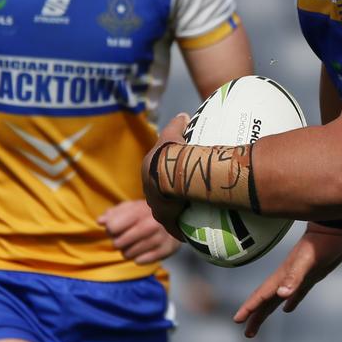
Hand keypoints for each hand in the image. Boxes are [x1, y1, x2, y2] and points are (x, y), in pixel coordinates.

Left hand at [97, 199, 180, 263]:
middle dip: (117, 242)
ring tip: (132, 245)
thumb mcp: (131, 207)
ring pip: (128, 254)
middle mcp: (151, 224)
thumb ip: (114, 213)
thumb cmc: (148, 212)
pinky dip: (138, 258)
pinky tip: (142, 251)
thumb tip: (100, 222)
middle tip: (123, 239)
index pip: (112, 227)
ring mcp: (160, 237)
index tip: (115, 228)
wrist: (177, 217)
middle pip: (118, 243)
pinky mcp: (167, 249)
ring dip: (126, 252)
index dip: (110, 229)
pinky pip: (141, 261)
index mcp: (140, 210)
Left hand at [141, 113, 189, 240]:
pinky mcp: (166, 220)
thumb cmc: (168, 155)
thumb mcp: (171, 134)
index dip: (166, 176)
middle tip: (187, 195)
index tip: (178, 177)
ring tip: (192, 210)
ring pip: (167, 210)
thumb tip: (183, 115)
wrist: (169, 176)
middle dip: (170, 196)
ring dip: (176, 211)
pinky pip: (175, 224)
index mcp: (148, 172)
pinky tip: (190, 226)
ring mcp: (157, 207)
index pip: (156, 175)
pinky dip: (181, 225)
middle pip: (160, 195)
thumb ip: (176, 124)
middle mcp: (149, 192)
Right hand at [233, 223, 341, 336]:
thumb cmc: (321, 245)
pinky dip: (290, 302)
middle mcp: (286, 278)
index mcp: (282, 276)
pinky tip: (288, 309)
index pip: (262, 295)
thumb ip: (294, 277)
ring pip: (278, 298)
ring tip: (259, 324)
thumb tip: (282, 295)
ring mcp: (297, 277)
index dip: (250, 308)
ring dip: (267, 311)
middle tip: (248, 335)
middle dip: (256, 317)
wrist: (333, 229)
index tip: (237, 320)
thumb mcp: (308, 262)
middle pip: (266, 301)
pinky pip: (296, 294)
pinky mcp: (310, 277)